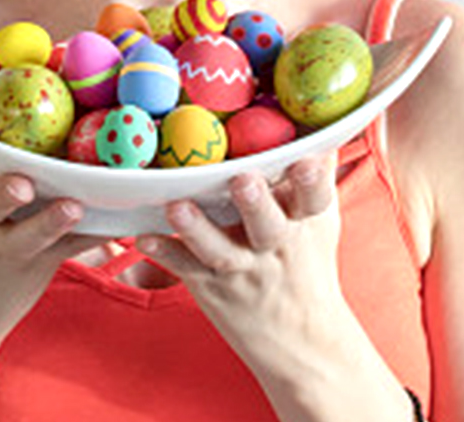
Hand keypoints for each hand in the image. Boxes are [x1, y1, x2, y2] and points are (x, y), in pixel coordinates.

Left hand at [135, 154, 347, 364]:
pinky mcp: (213, 287)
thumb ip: (317, 171)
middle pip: (267, 225)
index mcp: (305, 222)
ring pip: (219, 250)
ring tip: (177, 206)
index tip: (306, 161)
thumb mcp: (319, 220)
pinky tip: (142, 237)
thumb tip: (320, 119)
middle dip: (255, 203)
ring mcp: (241, 268)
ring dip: (197, 228)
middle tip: (243, 179)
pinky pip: (187, 269)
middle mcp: (274, 246)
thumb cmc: (308, 265)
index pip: (314, 198)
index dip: (312, 180)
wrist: (304, 344)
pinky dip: (165, 253)